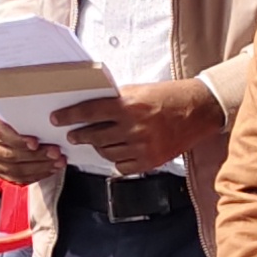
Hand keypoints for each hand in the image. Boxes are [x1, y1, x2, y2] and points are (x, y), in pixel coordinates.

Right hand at [0, 112, 65, 185]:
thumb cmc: (4, 108)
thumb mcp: (6, 102)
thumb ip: (17, 108)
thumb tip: (41, 111)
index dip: (18, 140)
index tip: (36, 142)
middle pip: (8, 154)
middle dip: (35, 155)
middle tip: (55, 152)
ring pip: (14, 169)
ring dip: (39, 167)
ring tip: (57, 161)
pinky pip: (17, 178)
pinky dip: (36, 175)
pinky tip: (50, 169)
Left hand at [49, 79, 225, 176]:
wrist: (198, 111)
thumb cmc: (169, 97)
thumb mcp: (140, 90)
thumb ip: (116, 100)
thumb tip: (91, 107)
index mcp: (129, 105)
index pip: (90, 111)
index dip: (70, 116)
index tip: (58, 119)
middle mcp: (134, 127)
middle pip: (94, 136)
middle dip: (79, 135)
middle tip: (73, 134)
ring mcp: (142, 147)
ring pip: (106, 153)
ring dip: (97, 147)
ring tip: (95, 142)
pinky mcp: (150, 161)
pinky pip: (122, 166)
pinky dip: (116, 160)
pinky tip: (116, 152)